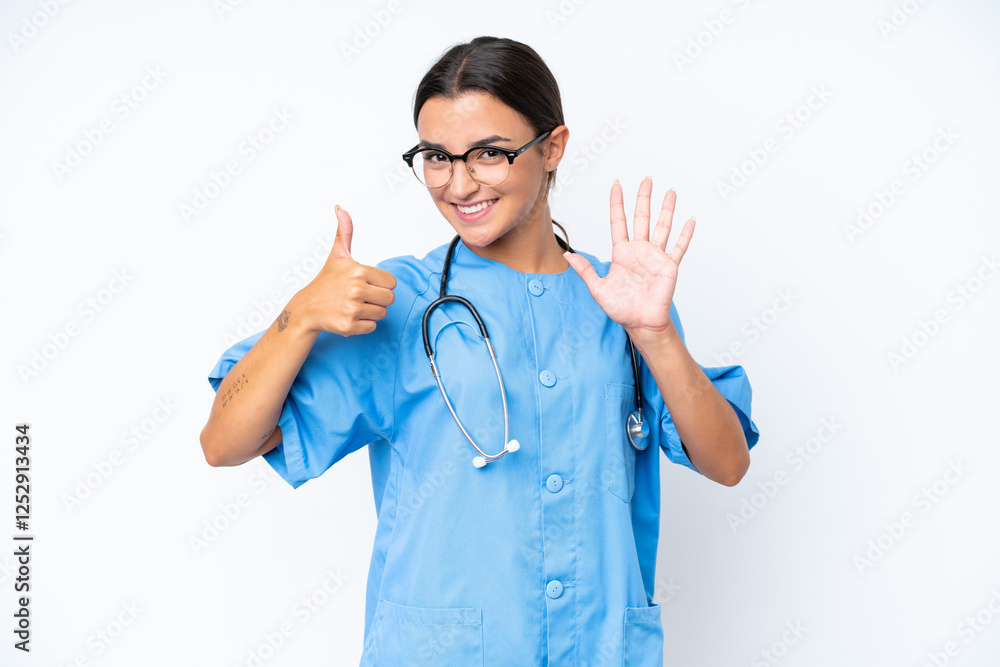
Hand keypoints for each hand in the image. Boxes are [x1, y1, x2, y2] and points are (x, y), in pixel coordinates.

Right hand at [291, 205, 396, 335]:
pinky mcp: (349, 326)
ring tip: (353, 306)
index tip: (365, 284)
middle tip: (360, 296)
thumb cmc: (326, 282)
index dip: (380, 284)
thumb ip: (344, 233)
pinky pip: (372, 327)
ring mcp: (352, 308)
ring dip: (370, 312)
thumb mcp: (337, 256)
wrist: (306, 308)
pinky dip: (363, 325)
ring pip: (382, 313)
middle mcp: (356, 289)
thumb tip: (340, 208)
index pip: (391, 282)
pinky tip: (349, 316)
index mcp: (358, 271)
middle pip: (390, 299)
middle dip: (378, 299)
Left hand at [563, 176, 692, 340]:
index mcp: (622, 253)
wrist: (641, 323)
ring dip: (667, 209)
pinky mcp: (669, 266)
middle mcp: (639, 250)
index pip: (618, 221)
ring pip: (662, 226)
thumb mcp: (598, 288)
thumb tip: (568, 255)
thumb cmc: (621, 309)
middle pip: (641, 217)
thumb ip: (585, 270)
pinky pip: (679, 247)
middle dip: (644, 197)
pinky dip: (685, 234)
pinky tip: (690, 220)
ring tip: (671, 191)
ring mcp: (655, 256)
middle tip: (647, 178)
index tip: (617, 184)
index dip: (617, 203)